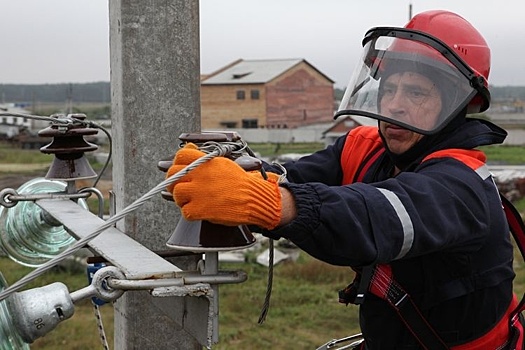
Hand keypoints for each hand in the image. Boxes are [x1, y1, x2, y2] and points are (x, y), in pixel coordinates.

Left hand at [166, 143, 281, 228]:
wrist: (254, 199)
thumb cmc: (241, 183)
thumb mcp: (222, 163)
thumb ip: (203, 157)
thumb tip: (189, 148)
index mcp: (206, 162)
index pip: (180, 156)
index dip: (178, 164)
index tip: (182, 171)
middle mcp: (200, 175)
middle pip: (173, 175)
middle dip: (175, 182)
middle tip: (184, 188)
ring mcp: (198, 193)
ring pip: (176, 194)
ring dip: (182, 199)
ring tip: (193, 201)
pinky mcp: (200, 210)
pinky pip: (185, 212)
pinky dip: (190, 213)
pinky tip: (200, 211)